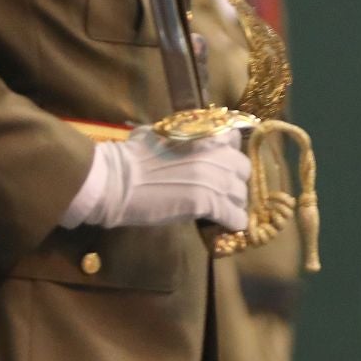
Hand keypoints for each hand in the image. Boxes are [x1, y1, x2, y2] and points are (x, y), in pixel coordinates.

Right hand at [68, 127, 249, 230]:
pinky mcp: (208, 204)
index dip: (229, 154)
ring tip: (223, 211)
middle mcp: (215, 154)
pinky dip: (233, 223)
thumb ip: (181, 136)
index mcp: (203, 134)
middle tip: (221, 191)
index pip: (234, 140)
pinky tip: (227, 227)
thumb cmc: (130, 155)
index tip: (222, 164)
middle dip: (234, 181)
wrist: (117, 179)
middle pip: (243, 169)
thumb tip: (182, 139)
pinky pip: (234, 217)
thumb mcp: (160, 133)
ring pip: (241, 194)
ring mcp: (214, 179)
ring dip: (234, 203)